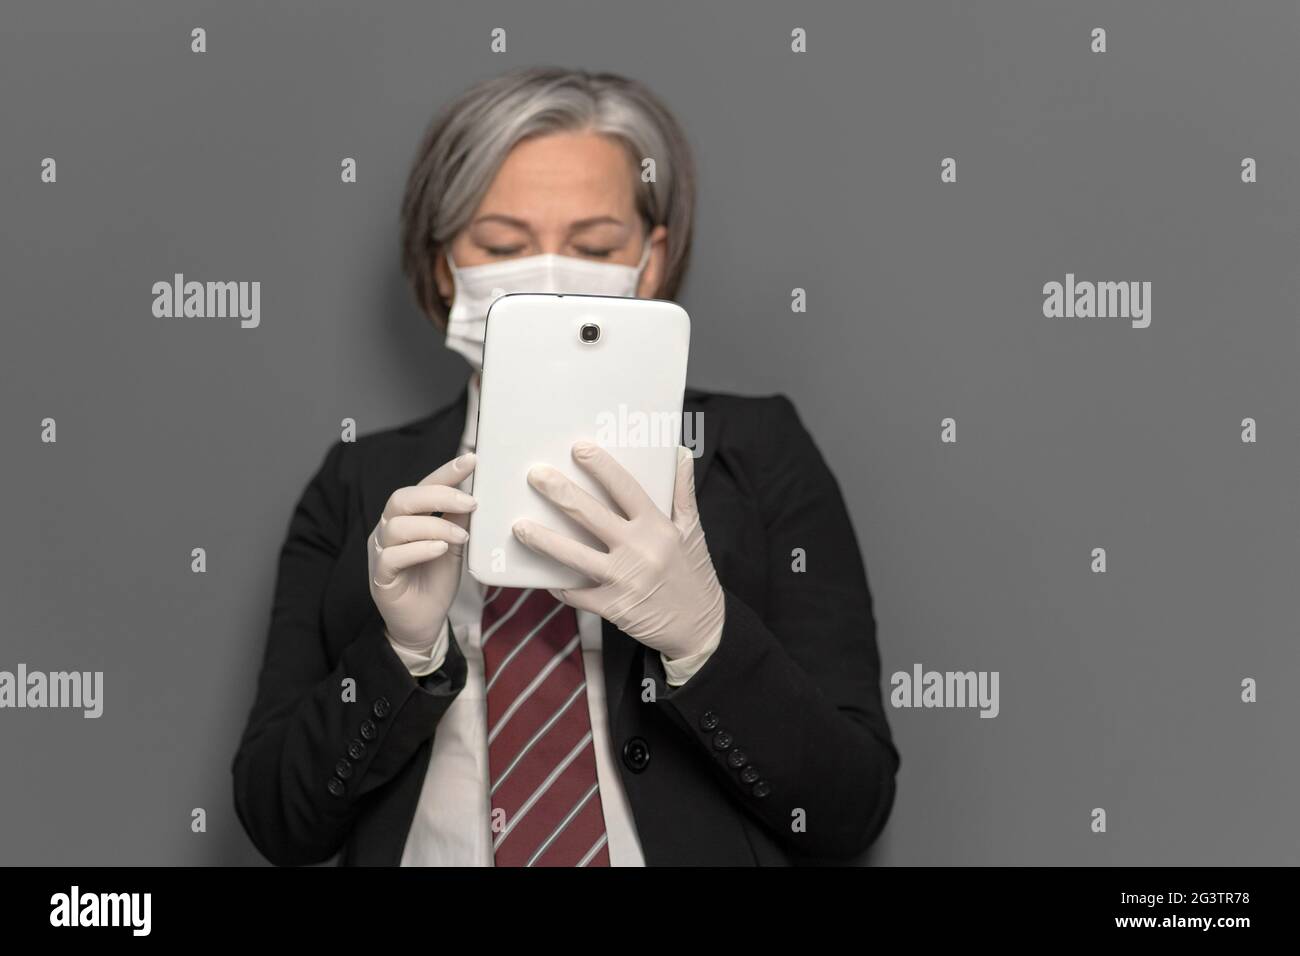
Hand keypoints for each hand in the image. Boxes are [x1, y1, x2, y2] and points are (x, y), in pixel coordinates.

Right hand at [368, 452, 477, 652]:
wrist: (423, 623)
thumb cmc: (435, 582)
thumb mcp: (454, 546)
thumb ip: (458, 519)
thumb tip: (474, 491)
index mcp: (407, 518)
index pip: (422, 486)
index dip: (445, 472)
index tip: (471, 459)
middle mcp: (388, 529)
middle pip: (403, 498)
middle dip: (439, 494)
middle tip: (471, 500)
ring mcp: (380, 552)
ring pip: (397, 525)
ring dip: (435, 525)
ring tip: (461, 535)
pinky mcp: (380, 576)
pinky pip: (392, 556)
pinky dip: (419, 549)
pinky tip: (440, 549)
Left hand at [512, 442, 723, 661]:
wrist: (701, 628)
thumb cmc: (694, 574)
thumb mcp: (694, 530)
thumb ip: (682, 491)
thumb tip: (680, 452)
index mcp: (659, 527)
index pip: (627, 489)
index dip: (602, 467)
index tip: (579, 449)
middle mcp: (640, 550)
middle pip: (591, 515)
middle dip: (559, 493)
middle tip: (535, 475)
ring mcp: (624, 580)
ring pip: (575, 555)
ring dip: (544, 540)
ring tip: (519, 526)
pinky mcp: (614, 607)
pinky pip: (577, 593)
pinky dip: (558, 585)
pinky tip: (542, 575)